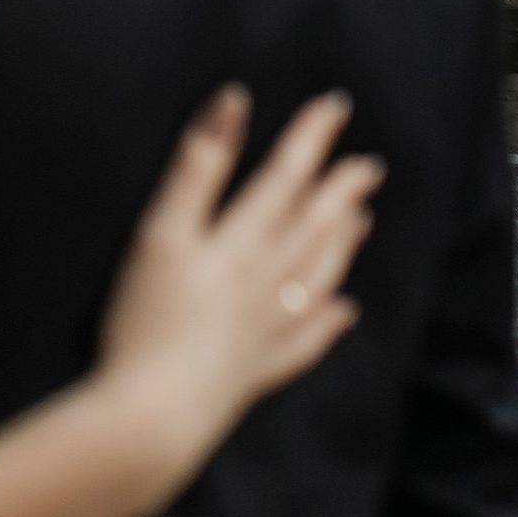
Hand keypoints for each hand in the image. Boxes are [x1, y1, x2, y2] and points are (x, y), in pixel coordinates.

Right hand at [92, 86, 378, 507]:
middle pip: (313, 227)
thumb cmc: (148, 320)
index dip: (311, 139)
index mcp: (242, 244)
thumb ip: (196, 166)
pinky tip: (343, 313)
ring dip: (342, 245)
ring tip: (361, 222)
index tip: (336, 107)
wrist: (155, 413)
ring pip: (318, 278)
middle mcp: (266, 284)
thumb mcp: (160, 231)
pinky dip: (328, 323)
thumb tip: (231, 103)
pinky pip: (306, 341)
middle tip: (369, 167)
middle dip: (340, 191)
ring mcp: (267, 330)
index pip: (285, 178)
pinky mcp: (257, 370)